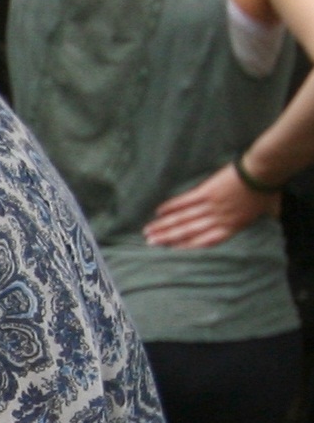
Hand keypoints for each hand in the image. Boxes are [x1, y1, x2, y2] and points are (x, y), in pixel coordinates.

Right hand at [143, 164, 276, 250]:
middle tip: (150, 243)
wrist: (263, 173)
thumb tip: (272, 218)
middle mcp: (217, 219)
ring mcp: (210, 206)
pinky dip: (171, 207)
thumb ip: (264, 218)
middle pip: (188, 232)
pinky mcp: (205, 192)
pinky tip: (159, 211)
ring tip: (149, 230)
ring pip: (183, 219)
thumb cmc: (268, 191)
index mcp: (232, 227)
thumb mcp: (268, 211)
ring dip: (164, 225)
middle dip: (167, 238)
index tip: (171, 250)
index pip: (204, 241)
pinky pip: (185, 201)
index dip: (186, 247)